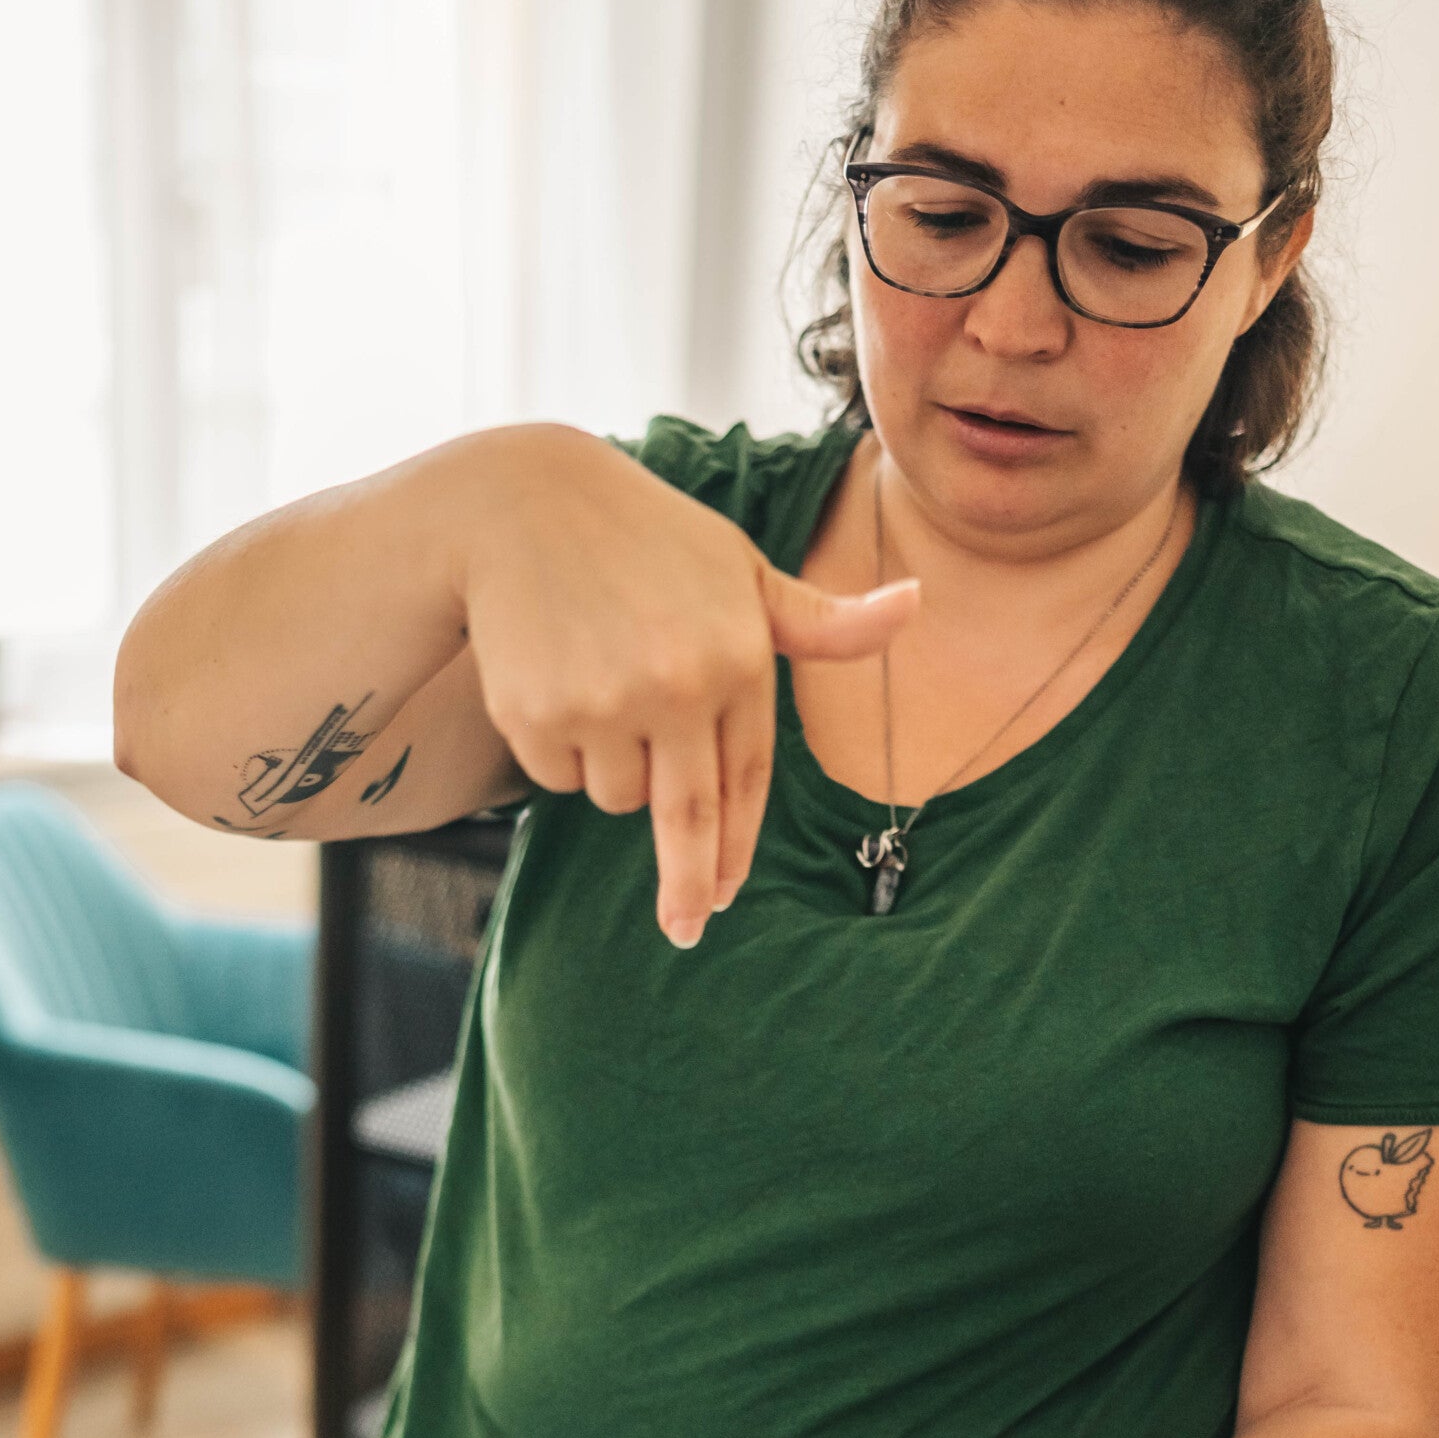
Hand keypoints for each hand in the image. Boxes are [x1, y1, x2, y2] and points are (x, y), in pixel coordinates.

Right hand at [454, 427, 917, 947]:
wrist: (522, 504)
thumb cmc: (647, 541)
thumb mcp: (740, 572)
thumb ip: (820, 621)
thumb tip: (916, 604)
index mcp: (739, 656)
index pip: (747, 780)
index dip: (736, 847)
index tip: (724, 898)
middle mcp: (680, 683)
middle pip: (689, 819)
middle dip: (689, 885)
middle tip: (688, 932)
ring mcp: (608, 700)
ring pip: (618, 796)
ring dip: (611, 770)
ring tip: (597, 686)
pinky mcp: (542, 710)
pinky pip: (559, 774)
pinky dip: (559, 751)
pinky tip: (551, 679)